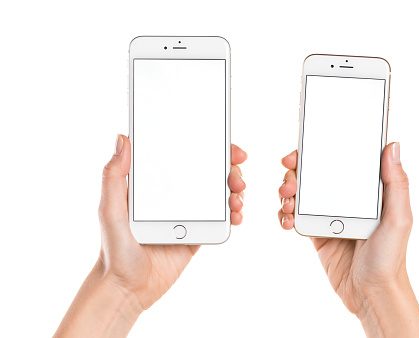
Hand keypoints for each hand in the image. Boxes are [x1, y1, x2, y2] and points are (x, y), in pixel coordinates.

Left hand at [55, 135, 246, 336]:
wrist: (127, 288)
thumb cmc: (113, 249)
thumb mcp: (110, 210)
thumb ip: (114, 176)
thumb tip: (121, 139)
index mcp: (155, 183)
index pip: (183, 155)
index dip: (207, 144)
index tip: (223, 142)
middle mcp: (174, 194)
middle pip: (209, 170)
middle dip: (229, 166)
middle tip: (236, 174)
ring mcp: (188, 213)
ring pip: (219, 192)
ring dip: (235, 190)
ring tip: (236, 199)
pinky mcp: (197, 232)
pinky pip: (221, 218)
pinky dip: (233, 213)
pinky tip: (235, 215)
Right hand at [278, 143, 418, 336]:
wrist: (370, 293)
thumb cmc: (390, 258)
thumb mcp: (399, 219)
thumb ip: (396, 184)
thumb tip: (392, 147)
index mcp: (363, 191)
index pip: (338, 161)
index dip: (318, 150)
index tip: (303, 149)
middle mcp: (343, 199)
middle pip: (313, 173)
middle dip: (295, 171)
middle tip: (290, 179)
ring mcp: (327, 214)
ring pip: (299, 192)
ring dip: (287, 191)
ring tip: (287, 201)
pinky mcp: (315, 231)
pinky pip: (295, 216)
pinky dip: (285, 214)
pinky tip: (286, 219)